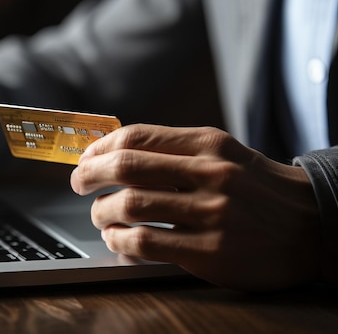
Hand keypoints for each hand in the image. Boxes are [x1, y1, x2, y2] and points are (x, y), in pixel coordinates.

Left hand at [70, 124, 319, 290]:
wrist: (312, 225)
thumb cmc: (257, 188)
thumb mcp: (223, 154)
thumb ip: (175, 150)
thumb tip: (115, 152)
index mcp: (208, 144)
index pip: (136, 137)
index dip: (99, 148)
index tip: (85, 159)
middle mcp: (210, 174)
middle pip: (126, 168)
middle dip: (88, 175)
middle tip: (77, 185)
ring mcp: (212, 214)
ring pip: (130, 206)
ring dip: (101, 212)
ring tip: (99, 216)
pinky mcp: (211, 253)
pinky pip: (146, 244)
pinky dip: (120, 241)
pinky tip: (118, 240)